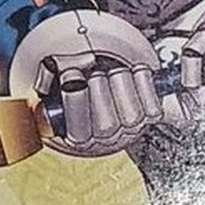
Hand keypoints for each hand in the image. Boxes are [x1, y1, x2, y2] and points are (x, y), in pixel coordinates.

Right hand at [9, 9, 166, 157]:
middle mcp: (103, 140)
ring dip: (121, 84)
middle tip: (93, 74)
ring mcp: (128, 131)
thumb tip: (79, 64)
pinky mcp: (149, 118)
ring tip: (112, 74)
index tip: (72, 75)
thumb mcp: (52, 81)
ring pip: (130, 115)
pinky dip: (143, 82)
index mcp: (73, 136)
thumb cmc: (75, 86)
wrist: (100, 91)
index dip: (75, 97)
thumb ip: (52, 71)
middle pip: (105, 124)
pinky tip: (132, 73)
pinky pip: (152, 106)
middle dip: (98, 88)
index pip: (77, 128)